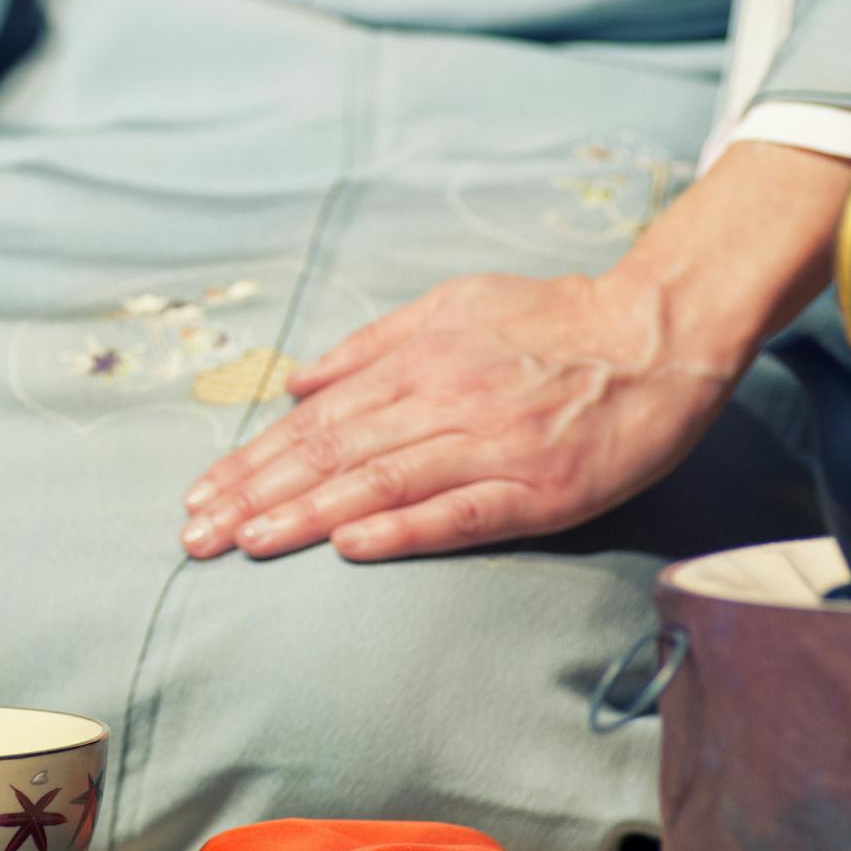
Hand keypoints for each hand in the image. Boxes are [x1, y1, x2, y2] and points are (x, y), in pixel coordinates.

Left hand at [177, 271, 736, 561]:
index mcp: (417, 362)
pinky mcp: (540, 487)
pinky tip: (350, 545)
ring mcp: (491, 446)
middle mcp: (442, 401)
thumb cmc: (551, 321)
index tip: (201, 496)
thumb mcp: (451, 305)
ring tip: (247, 543)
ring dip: (306, 516)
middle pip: (332, 455)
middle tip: (195, 536)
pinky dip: (403, 528)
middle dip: (256, 497)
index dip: (253, 462)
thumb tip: (296, 380)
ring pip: (381, 483)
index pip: (315, 423)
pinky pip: (462, 512)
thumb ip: (371, 344)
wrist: (656, 333)